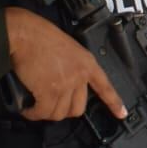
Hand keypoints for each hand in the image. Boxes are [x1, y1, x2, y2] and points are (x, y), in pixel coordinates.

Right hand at [4, 7, 125, 121]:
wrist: (25, 33)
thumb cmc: (40, 36)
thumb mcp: (68, 48)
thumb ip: (72, 65)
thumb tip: (63, 81)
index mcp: (87, 63)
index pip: (105, 86)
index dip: (114, 102)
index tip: (121, 113)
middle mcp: (80, 75)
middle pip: (78, 108)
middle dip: (63, 111)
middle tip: (51, 106)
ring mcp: (66, 84)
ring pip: (59, 113)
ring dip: (45, 113)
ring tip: (35, 107)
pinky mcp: (49, 91)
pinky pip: (43, 111)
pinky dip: (33, 113)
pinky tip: (28, 109)